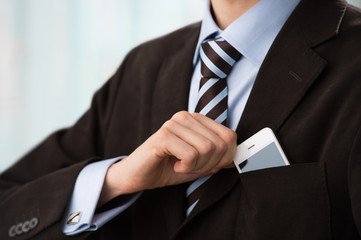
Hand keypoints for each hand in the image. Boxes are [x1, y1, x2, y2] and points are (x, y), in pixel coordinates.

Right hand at [99, 111, 236, 204]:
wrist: (138, 176)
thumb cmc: (168, 168)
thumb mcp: (199, 164)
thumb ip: (217, 158)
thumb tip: (237, 157)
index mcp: (197, 120)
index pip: (229, 136)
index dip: (225, 158)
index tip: (209, 166)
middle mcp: (186, 117)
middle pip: (220, 144)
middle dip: (210, 164)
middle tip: (193, 168)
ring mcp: (174, 124)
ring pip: (207, 149)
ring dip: (198, 166)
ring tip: (183, 166)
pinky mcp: (163, 136)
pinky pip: (190, 155)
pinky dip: (186, 167)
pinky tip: (175, 165)